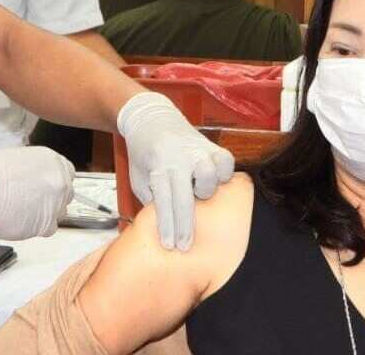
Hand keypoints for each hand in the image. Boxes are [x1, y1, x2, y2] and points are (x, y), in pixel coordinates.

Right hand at [0, 146, 73, 240]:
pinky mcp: (47, 224)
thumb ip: (36, 169)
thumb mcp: (19, 159)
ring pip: (60, 212)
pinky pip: (50, 229)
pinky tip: (23, 220)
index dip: (55, 182)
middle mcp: (59, 181)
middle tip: (34, 200)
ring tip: (24, 211)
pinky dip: (38, 227)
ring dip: (46, 213)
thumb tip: (37, 178)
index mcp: (53, 161)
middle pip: (66, 193)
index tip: (48, 187)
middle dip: (52, 198)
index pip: (68, 173)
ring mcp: (55, 203)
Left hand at [118, 92, 234, 250]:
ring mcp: (197, 150)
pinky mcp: (211, 145)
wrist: (151, 118)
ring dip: (205, 191)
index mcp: (157, 165)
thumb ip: (151, 199)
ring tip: (198, 195)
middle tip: (184, 245)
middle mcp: (178, 158)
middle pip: (184, 197)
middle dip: (184, 225)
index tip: (169, 245)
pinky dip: (224, 174)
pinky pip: (226, 162)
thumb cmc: (144, 153)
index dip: (167, 226)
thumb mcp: (138, 177)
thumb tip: (166, 224)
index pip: (163, 201)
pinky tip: (215, 180)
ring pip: (209, 175)